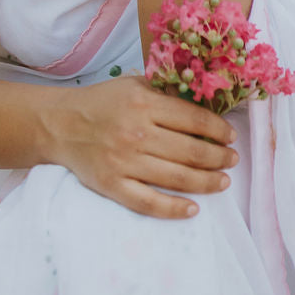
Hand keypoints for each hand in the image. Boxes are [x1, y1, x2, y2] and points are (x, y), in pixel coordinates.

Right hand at [42, 75, 237, 219]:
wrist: (62, 124)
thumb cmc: (104, 102)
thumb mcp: (135, 86)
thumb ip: (166, 93)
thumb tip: (206, 104)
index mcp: (144, 104)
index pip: (193, 119)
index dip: (218, 129)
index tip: (231, 136)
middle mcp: (137, 134)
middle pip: (190, 151)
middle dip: (218, 157)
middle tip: (233, 160)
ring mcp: (124, 162)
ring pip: (176, 178)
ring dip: (206, 182)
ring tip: (223, 182)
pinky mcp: (113, 186)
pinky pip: (149, 203)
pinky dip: (174, 208)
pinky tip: (193, 209)